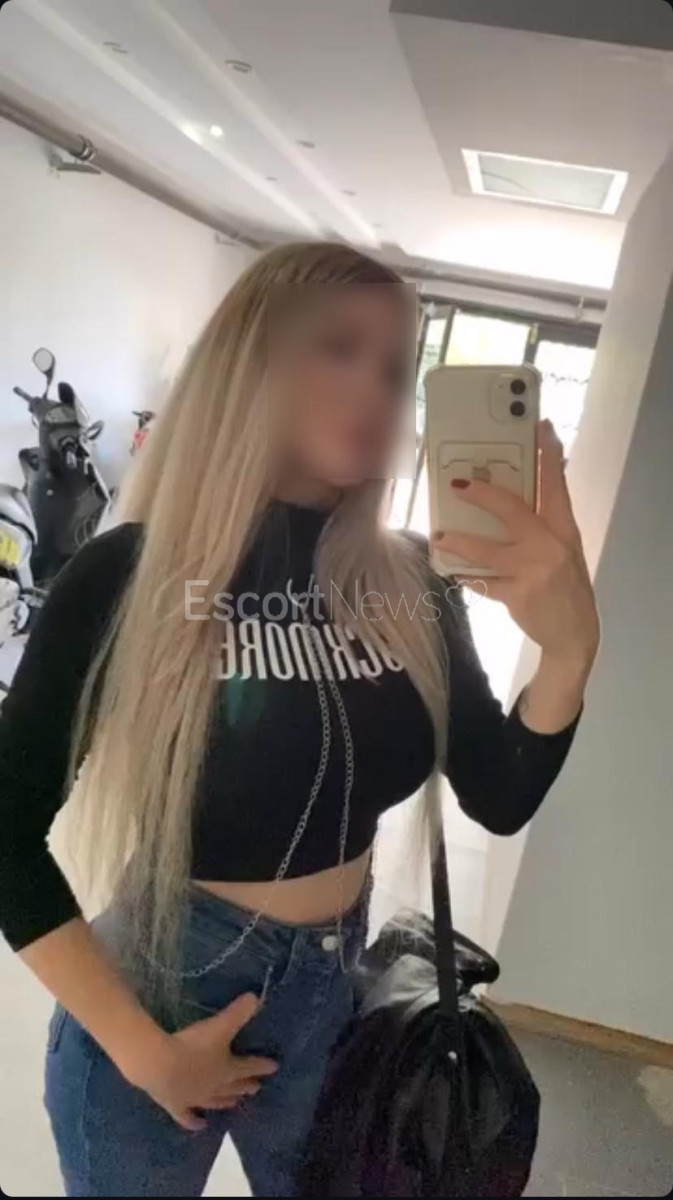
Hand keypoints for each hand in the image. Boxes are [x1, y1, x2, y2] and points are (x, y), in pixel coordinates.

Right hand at [125, 992, 277, 1130]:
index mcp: (228, 1069)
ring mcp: (195, 1099)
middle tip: (257, 1089)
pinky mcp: (176, 1105)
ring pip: (215, 1102)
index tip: (275, 1067)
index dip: (263, 1066)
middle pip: (234, 1087)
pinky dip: (194, 1122)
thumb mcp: (219, 1025)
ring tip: (234, 1105)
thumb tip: (257, 997)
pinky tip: (199, 1125)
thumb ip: (238, 1012)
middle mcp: (215, 1087)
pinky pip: (187, 1117)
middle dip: (246, 1086)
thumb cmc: (193, 1045)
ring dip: (225, 1103)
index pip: (250, 1066)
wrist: (160, 1066)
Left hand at [432, 420, 599, 665]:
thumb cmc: (565, 585)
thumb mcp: (565, 550)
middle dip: (482, 495)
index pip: (556, 485)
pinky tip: (453, 571)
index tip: (541, 427)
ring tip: (440, 537)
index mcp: (564, 529)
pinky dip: (467, 576)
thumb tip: (518, 495)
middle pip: (512, 509)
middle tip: (457, 485)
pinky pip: (483, 582)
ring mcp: (533, 571)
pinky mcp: (518, 594)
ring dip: (458, 542)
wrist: (574, 634)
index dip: (549, 455)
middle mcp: (550, 545)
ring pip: (486, 550)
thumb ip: (545, 524)